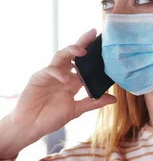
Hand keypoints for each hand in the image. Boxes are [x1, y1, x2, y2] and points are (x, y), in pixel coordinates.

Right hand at [2, 29, 115, 157]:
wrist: (31, 126)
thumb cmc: (51, 118)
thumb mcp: (76, 110)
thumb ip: (93, 102)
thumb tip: (114, 98)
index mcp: (72, 81)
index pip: (84, 64)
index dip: (92, 54)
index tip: (104, 44)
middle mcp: (62, 75)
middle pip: (72, 54)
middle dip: (82, 43)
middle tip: (92, 34)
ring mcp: (50, 75)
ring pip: (60, 57)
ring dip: (70, 51)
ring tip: (82, 50)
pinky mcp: (38, 78)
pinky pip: (49, 71)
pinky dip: (58, 73)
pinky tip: (66, 78)